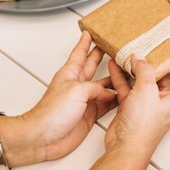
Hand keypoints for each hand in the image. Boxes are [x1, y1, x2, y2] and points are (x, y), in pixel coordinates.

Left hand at [15, 32, 117, 161]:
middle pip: (92, 66)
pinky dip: (116, 99)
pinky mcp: (89, 114)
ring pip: (103, 85)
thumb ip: (96, 88)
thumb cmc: (51, 113)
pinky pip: (106, 103)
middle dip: (101, 55)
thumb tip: (109, 92)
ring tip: (124, 69)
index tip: (90, 32)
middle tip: (111, 46)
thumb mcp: (77, 91)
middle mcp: (78, 85)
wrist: (44, 137)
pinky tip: (123, 96)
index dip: (85, 42)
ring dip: (113, 78)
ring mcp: (84, 100)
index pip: (80, 53)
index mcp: (71, 74)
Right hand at [104, 56, 169, 156]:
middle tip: (149, 46)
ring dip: (135, 68)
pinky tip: (115, 67)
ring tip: (128, 53)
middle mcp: (164, 101)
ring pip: (143, 81)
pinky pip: (128, 88)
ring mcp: (147, 105)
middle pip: (163, 76)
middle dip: (154, 61)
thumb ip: (144, 70)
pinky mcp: (132, 108)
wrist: (125, 148)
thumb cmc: (143, 128)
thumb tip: (141, 57)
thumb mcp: (147, 91)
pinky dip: (122, 78)